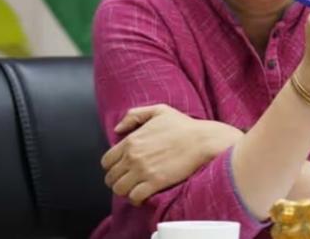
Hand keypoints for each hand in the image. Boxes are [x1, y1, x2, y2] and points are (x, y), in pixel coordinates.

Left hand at [101, 104, 242, 205]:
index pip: (106, 161)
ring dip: (126, 191)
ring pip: (119, 190)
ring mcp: (143, 171)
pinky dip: (136, 199)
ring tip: (135, 189)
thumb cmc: (184, 126)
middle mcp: (133, 157)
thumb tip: (118, 129)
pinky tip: (143, 196)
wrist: (202, 140)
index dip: (113, 167)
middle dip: (118, 180)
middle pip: (111, 178)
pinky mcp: (155, 183)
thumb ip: (134, 115)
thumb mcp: (159, 110)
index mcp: (131, 141)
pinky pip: (135, 197)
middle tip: (129, 181)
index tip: (122, 169)